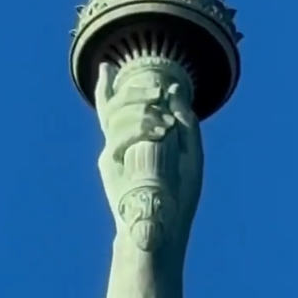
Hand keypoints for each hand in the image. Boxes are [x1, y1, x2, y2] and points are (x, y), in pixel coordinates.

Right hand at [95, 59, 202, 255]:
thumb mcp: (191, 153)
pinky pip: (118, 132)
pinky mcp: (109, 163)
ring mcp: (112, 153)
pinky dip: (140, 126)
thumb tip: (174, 88)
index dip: (106, 88)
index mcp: (135, 143)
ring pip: (116, 112)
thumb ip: (185, 121)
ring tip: (165, 125)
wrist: (164, 228)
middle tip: (158, 91)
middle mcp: (119, 146)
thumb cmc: (179, 198)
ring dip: (142, 108)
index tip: (106, 69)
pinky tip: (161, 132)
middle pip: (115, 103)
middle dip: (136, 89)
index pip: (116, 110)